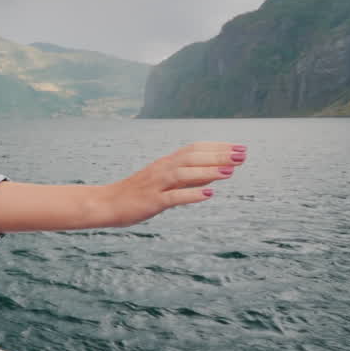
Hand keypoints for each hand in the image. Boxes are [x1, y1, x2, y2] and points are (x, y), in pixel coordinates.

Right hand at [101, 142, 245, 226]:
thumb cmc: (138, 194)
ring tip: (230, 172)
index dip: (217, 147)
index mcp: (166, 163)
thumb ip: (191, 178)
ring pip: (184, 174)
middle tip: (242, 155)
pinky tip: (208, 195)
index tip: (239, 147)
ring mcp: (156, 185)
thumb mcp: (166, 182)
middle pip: (192, 158)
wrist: (107, 204)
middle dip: (218, 156)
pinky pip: (173, 197)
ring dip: (208, 172)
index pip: (194, 149)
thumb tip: (217, 172)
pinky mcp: (151, 202)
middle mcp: (162, 169)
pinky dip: (191, 194)